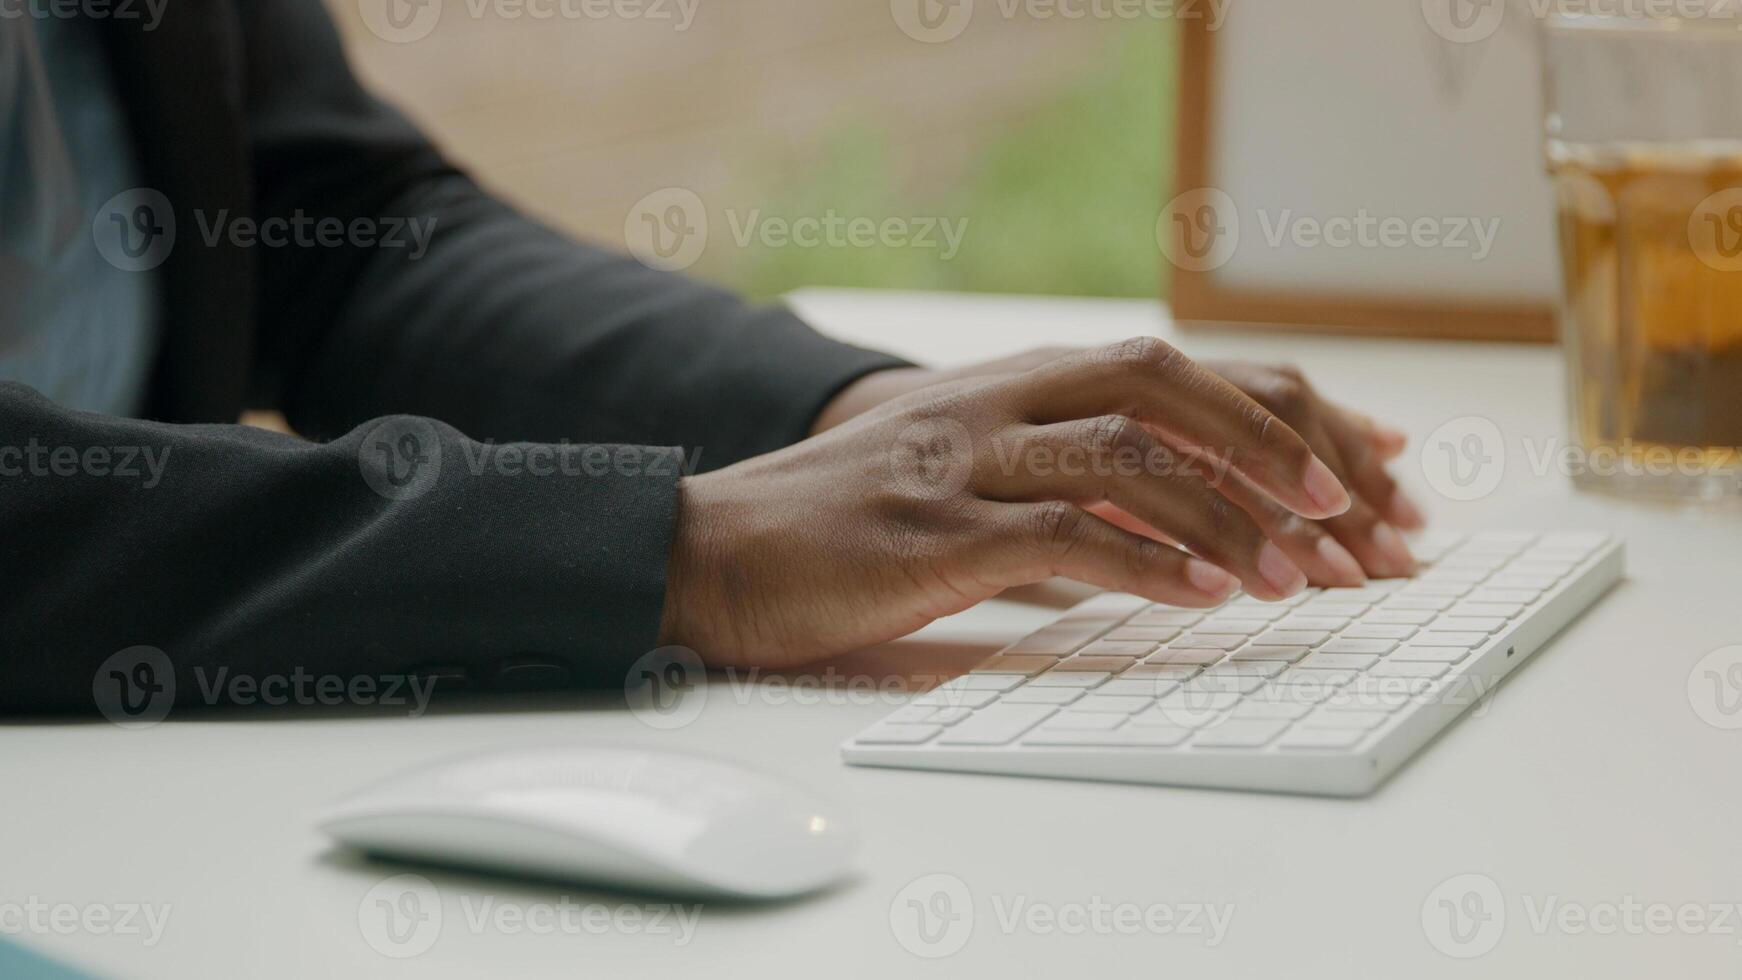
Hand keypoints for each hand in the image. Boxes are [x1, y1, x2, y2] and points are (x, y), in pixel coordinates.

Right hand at [662, 337, 1353, 669]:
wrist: (715, 551)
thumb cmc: (845, 529)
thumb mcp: (966, 481)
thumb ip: (1063, 483)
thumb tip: (1183, 527)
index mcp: (1014, 382)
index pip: (1178, 371)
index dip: (1286, 410)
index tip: (1374, 463)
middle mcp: (996, 400)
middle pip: (1166, 386)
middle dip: (1280, 446)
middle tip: (1365, 516)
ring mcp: (960, 460)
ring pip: (1126, 459)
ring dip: (1230, 514)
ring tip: (1305, 574)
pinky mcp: (929, 532)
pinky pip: (1058, 535)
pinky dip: (1145, 565)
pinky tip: (1207, 597)